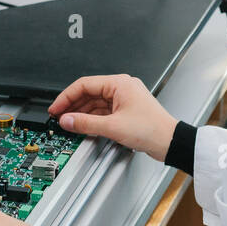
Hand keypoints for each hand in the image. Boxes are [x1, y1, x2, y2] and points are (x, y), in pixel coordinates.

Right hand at [49, 73, 177, 160]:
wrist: (170, 142)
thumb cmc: (151, 129)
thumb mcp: (112, 127)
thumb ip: (86, 123)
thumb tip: (67, 120)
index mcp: (119, 83)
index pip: (85, 84)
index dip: (67, 96)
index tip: (56, 108)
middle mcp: (122, 88)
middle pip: (89, 93)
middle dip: (73, 106)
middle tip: (59, 116)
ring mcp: (124, 99)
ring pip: (95, 103)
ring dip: (82, 113)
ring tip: (69, 123)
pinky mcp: (126, 111)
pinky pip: (103, 111)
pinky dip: (92, 118)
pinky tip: (84, 126)